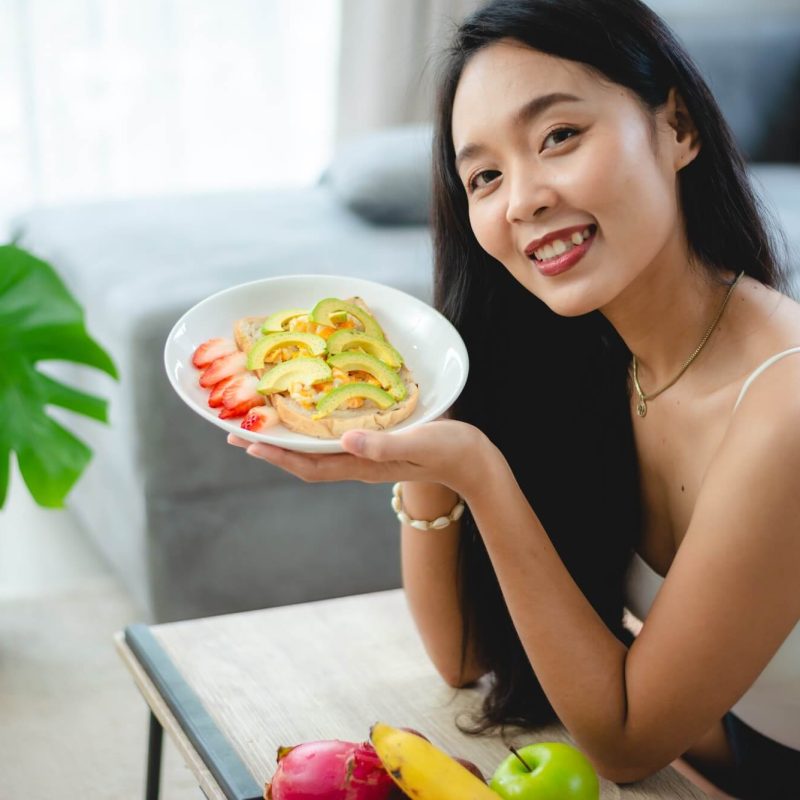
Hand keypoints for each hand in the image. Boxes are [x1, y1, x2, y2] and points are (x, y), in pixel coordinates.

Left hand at [227, 419, 495, 498]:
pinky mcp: (377, 448)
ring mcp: (367, 458)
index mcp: (365, 465)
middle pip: (306, 463)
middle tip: (237, 435)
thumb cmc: (451, 449)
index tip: (249, 444)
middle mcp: (360, 464)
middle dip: (272, 450)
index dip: (279, 457)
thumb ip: (384, 445)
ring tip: (262, 428)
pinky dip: (312, 435)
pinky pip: (334, 444)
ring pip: (317, 454)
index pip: (312, 466)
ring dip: (288, 444)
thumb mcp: (420, 442)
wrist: (474, 461)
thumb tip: (346, 440)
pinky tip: (308, 421)